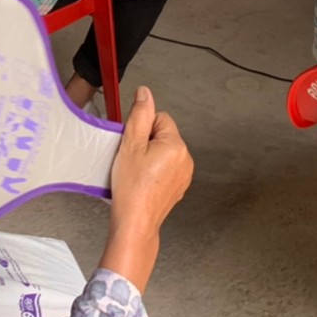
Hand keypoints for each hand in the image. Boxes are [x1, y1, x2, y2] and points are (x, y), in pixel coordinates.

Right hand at [108, 87, 192, 240]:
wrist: (135, 222)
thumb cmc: (131, 189)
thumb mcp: (130, 145)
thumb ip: (139, 115)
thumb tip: (145, 94)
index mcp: (176, 146)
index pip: (160, 118)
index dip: (142, 128)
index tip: (134, 144)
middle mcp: (186, 159)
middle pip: (163, 134)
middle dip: (147, 142)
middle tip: (133, 159)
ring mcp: (184, 174)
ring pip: (164, 151)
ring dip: (150, 156)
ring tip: (137, 171)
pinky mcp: (179, 186)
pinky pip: (167, 167)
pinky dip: (155, 170)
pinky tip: (143, 180)